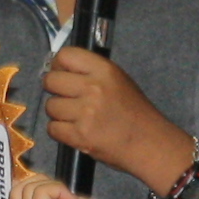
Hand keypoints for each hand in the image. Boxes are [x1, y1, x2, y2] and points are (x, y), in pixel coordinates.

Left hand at [38, 46, 189, 193]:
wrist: (148, 143)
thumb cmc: (133, 112)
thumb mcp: (118, 80)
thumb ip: (90, 72)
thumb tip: (58, 70)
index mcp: (104, 70)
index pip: (65, 55)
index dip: (58, 66)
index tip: (62, 74)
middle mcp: (93, 88)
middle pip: (51, 81)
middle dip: (54, 90)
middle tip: (67, 98)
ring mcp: (86, 113)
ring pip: (50, 106)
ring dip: (58, 113)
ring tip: (75, 117)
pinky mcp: (80, 135)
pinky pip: (52, 128)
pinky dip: (60, 131)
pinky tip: (75, 130)